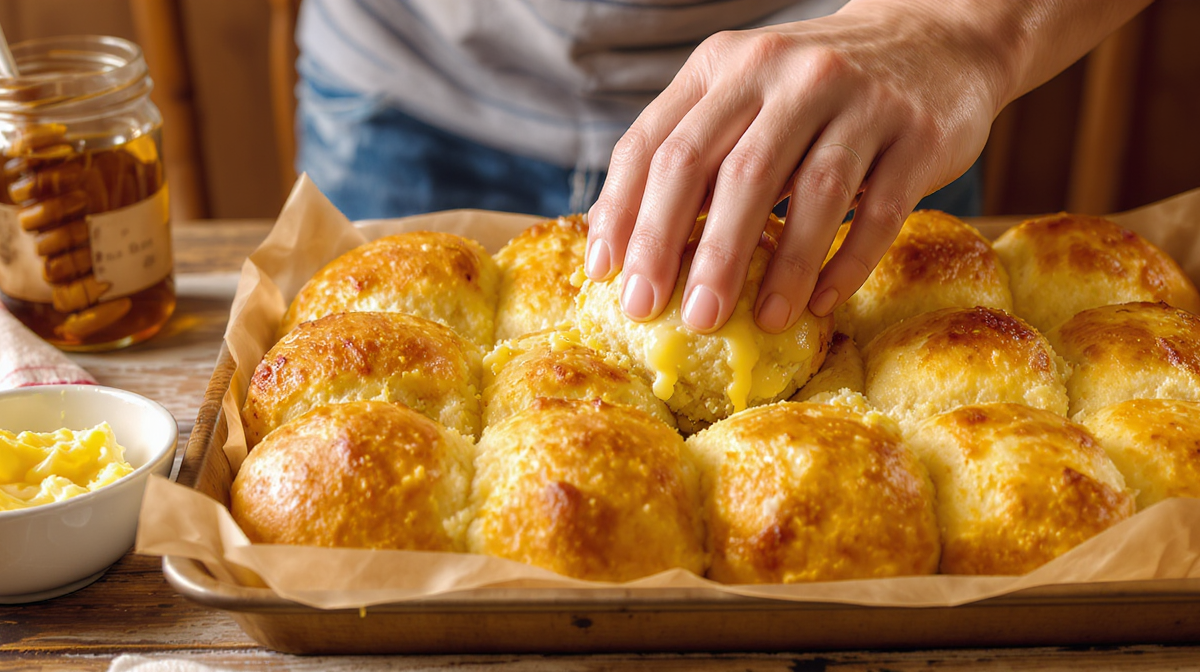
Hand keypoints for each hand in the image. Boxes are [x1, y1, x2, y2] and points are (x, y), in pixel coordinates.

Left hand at [583, 0, 1146, 333]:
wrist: (935, 39)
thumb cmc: (815, 91)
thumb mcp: (742, 96)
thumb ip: (687, 151)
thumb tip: (614, 237)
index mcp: (724, 65)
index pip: (656, 144)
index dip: (626, 215)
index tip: (609, 279)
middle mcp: (783, 72)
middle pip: (723, 170)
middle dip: (690, 252)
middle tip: (673, 316)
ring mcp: (856, 98)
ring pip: (807, 192)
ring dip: (777, 268)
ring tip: (755, 322)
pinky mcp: (916, 132)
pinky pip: (877, 209)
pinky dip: (845, 262)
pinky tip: (820, 304)